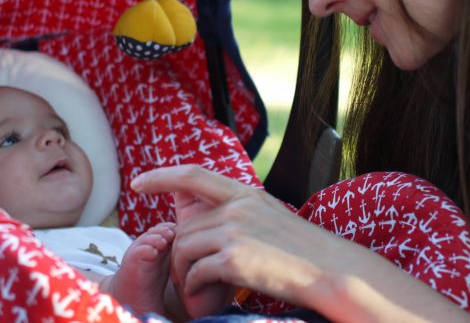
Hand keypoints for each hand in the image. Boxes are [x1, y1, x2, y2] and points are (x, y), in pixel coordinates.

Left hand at [132, 165, 337, 305]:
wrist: (330, 269)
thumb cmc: (304, 250)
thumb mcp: (271, 216)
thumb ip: (242, 213)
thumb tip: (215, 219)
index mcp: (246, 194)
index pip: (193, 175)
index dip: (162, 176)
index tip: (139, 182)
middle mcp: (237, 208)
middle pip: (184, 226)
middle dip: (178, 251)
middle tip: (185, 273)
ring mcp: (235, 233)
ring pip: (184, 249)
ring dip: (183, 272)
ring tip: (196, 286)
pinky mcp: (234, 260)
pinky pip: (195, 273)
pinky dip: (194, 287)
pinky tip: (206, 295)